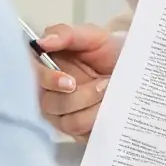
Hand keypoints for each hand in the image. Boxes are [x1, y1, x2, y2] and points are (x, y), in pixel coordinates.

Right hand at [36, 23, 122, 139]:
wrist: (135, 71)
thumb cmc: (108, 51)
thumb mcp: (92, 36)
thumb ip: (66, 34)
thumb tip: (42, 42)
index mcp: (45, 67)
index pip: (30, 76)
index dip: (45, 80)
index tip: (69, 82)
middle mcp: (47, 93)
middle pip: (46, 103)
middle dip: (77, 97)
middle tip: (103, 84)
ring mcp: (61, 114)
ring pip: (65, 120)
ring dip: (91, 105)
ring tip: (109, 90)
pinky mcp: (76, 131)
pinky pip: (79, 132)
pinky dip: (97, 118)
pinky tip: (108, 105)